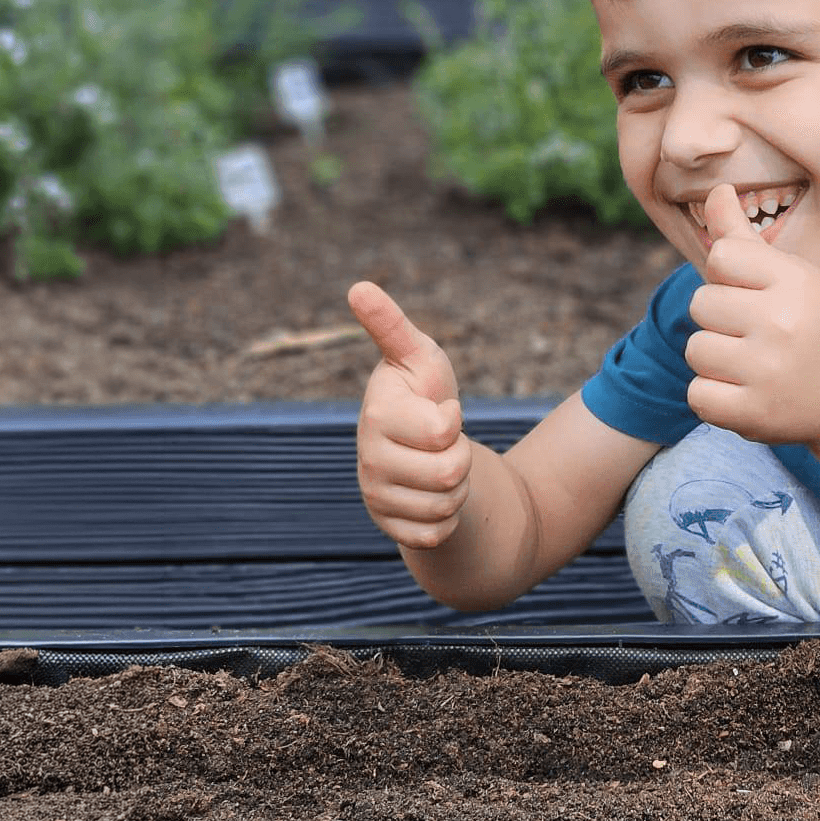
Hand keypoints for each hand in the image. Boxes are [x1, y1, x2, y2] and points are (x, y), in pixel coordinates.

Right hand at [348, 281, 470, 549]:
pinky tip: (432, 494)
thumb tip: (358, 287)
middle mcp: (368, 458)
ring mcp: (375, 495)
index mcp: (377, 414)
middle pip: (451, 472)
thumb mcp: (417, 355)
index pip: (444, 430)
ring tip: (437, 463)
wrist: (423, 447)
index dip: (453, 419)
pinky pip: (437, 533)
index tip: (437, 408)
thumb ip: (391, 325)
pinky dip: (448, 517)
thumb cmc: (422, 391)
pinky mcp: (388, 526)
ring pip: (448, 504)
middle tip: (441, 441)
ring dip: (457, 485)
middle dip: (461, 454)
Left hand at [684, 185, 819, 449]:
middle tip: (759, 336)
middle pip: (701, 304)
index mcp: (795, 281)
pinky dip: (715, 397)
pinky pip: (698, 395)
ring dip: (716, 360)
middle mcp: (782, 323)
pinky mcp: (755, 414)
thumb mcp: (795, 277)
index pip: (721, 257)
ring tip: (755, 365)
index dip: (731, 278)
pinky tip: (748, 394)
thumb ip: (746, 240)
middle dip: (721, 320)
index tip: (760, 296)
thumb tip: (716, 190)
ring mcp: (768, 371)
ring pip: (695, 350)